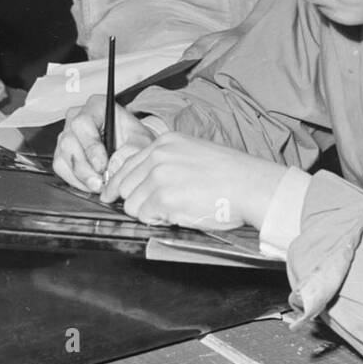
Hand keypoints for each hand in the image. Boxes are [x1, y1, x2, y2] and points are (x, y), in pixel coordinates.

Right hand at [53, 95, 154, 191]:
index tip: (102, 166)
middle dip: (85, 168)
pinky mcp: (62, 152)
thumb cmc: (134, 138)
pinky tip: (91, 185)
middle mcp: (76, 117)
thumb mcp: (141, 141)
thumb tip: (112, 168)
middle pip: (69, 142)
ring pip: (62, 157)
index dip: (91, 147)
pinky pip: (61, 168)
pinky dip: (76, 181)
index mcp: (95, 106)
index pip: (83, 123)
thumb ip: (130, 151)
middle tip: (101, 183)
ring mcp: (66, 134)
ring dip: (80, 177)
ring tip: (99, 186)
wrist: (130, 145)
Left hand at [100, 132, 286, 230]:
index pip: (126, 164)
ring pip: (131, 204)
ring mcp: (159, 176)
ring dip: (147, 213)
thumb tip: (146, 183)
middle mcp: (158, 156)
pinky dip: (157, 220)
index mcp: (165, 143)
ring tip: (172, 211)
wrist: (250, 185)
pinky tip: (177, 215)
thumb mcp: (193, 153)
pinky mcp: (163, 198)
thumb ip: (167, 163)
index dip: (118, 184)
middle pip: (123, 185)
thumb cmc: (231, 175)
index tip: (112, 195)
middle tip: (153, 209)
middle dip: (133, 200)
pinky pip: (145, 216)